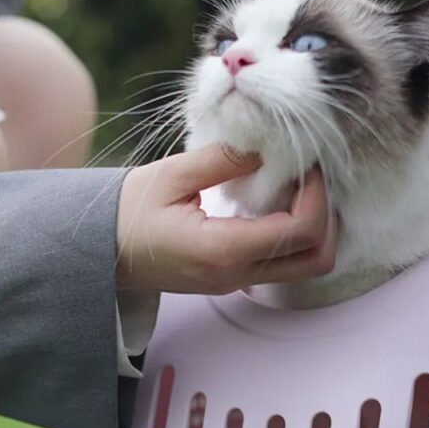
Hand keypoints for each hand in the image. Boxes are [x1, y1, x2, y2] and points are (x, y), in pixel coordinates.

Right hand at [116, 145, 336, 293]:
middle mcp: (237, 275)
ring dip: (315, 229)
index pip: (300, 231)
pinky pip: (283, 264)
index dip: (317, 195)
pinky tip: (279, 203)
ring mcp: (237, 282)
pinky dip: (295, 236)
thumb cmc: (128, 213)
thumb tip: (268, 145)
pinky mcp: (234, 278)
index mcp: (223, 250)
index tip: (308, 164)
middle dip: (327, 218)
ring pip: (305, 267)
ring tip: (297, 189)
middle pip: (316, 260)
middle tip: (312, 179)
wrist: (101, 253)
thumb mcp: (172, 176)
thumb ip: (224, 160)